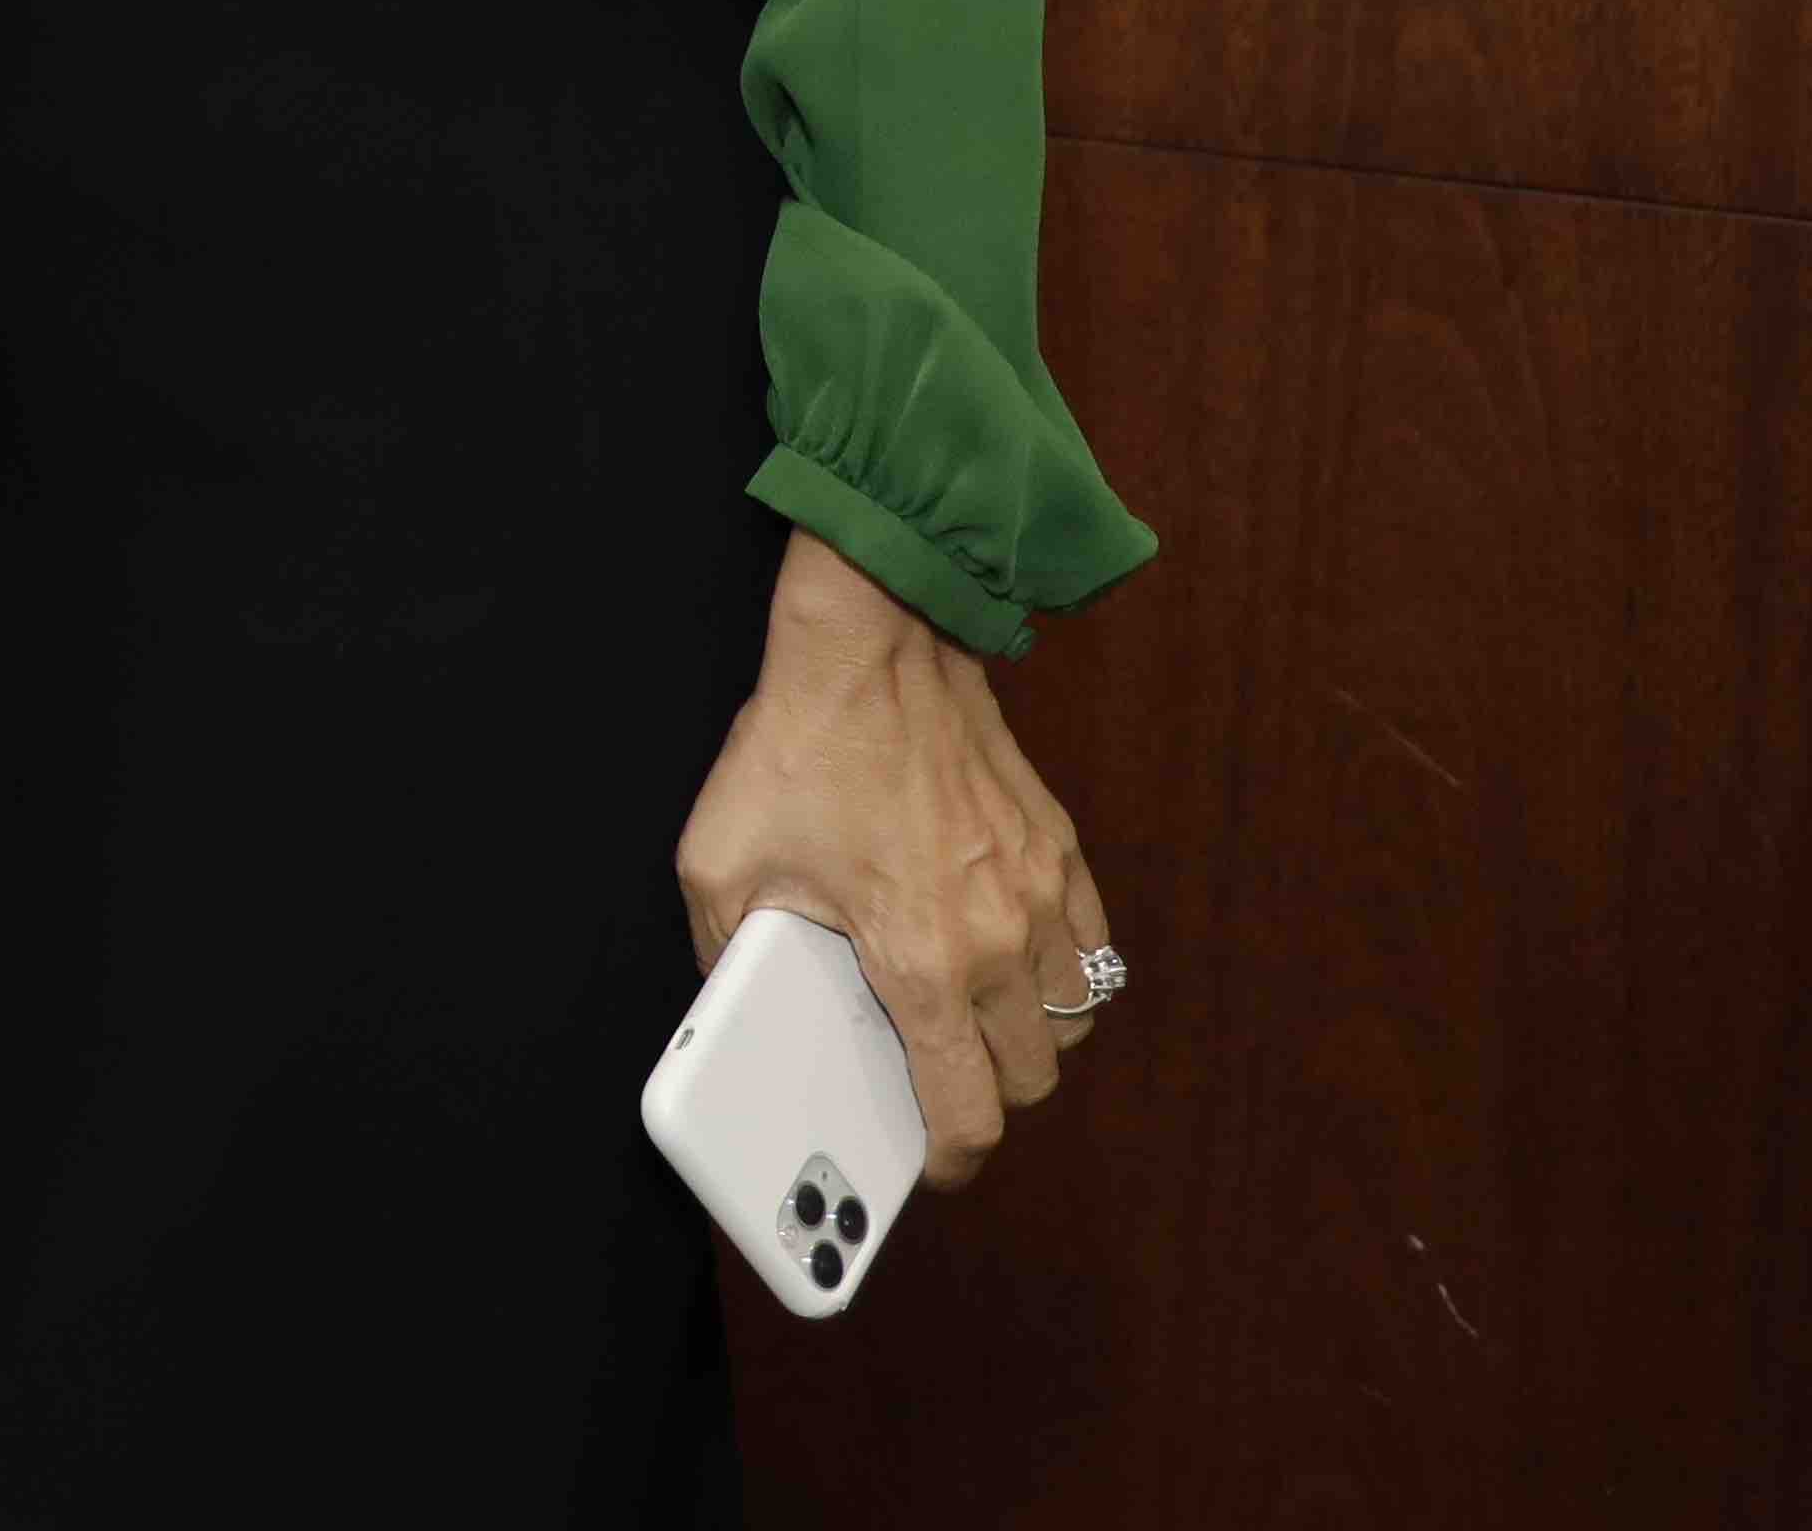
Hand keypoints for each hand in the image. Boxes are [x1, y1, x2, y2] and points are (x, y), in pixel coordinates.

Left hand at [675, 532, 1113, 1186]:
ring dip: (1031, 1038)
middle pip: (1034, 1077)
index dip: (952, 1159)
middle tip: (940, 1080)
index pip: (970, 1110)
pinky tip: (1011, 960)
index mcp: (920, 960)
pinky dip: (1064, 974)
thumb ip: (727, 953)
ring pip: (1074, 1018)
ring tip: (974, 1023)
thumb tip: (738, 1006)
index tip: (932, 1164)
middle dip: (990, 1096)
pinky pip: (1093, 950)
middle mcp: (998, 939)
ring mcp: (1043, 894)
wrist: (873, 646)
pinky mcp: (1062, 851)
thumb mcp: (718, 861)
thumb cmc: (795, 749)